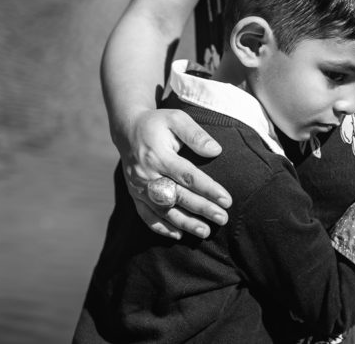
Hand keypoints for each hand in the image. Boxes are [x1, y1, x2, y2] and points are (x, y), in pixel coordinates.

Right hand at [119, 108, 231, 238]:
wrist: (127, 128)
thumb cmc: (158, 123)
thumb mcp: (177, 119)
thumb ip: (195, 135)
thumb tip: (216, 151)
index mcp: (158, 155)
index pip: (188, 176)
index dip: (208, 189)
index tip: (227, 200)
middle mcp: (146, 174)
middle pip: (178, 196)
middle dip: (202, 209)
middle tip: (223, 218)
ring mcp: (138, 187)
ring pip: (163, 210)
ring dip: (184, 223)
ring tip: (205, 232)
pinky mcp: (134, 194)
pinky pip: (146, 215)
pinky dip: (161, 227)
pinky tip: (179, 235)